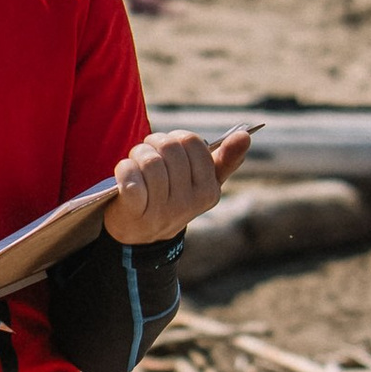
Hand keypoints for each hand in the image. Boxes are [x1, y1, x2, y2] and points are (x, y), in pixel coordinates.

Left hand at [107, 127, 250, 244]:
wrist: (141, 236)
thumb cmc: (172, 197)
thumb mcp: (202, 184)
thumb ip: (225, 160)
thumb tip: (245, 135)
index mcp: (209, 191)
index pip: (193, 142)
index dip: (176, 137)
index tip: (169, 148)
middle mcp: (188, 203)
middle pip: (169, 148)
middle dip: (153, 143)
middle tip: (147, 152)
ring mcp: (162, 211)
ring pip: (150, 161)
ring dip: (137, 154)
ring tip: (135, 163)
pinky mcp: (135, 214)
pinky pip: (131, 180)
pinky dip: (125, 170)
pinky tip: (125, 173)